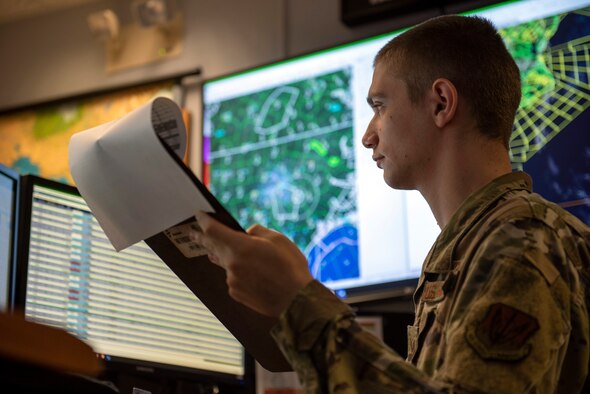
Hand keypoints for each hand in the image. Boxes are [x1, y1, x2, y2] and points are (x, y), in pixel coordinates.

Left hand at [191, 211, 313, 316]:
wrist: (296, 300)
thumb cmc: (290, 267)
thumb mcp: (278, 239)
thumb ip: (257, 232)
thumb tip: (246, 234)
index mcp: (241, 247)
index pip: (213, 231)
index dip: (204, 221)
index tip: (199, 215)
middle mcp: (231, 264)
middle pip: (212, 247)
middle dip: (202, 238)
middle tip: (193, 233)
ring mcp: (232, 281)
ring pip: (226, 264)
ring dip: (229, 257)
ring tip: (239, 254)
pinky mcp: (236, 293)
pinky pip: (233, 278)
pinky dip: (239, 273)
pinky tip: (256, 275)